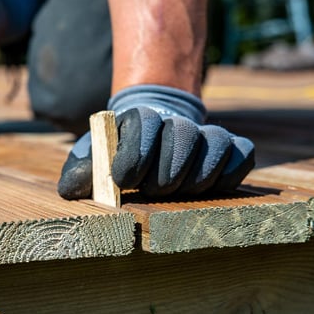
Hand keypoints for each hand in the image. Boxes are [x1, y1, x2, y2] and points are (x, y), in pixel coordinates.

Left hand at [57, 84, 254, 199]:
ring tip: (176, 193)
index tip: (124, 180)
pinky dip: (229, 172)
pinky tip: (209, 187)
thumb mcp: (93, 159)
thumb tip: (72, 189)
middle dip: (165, 172)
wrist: (152, 143)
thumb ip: (80, 171)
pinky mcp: (231, 149)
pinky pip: (241, 154)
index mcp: (139, 120)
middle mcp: (176, 123)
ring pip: (213, 144)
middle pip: (181, 135)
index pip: (144, 122)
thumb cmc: (118, 157)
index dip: (136, 152)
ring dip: (195, 177)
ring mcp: (206, 135)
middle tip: (152, 190)